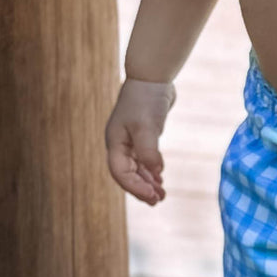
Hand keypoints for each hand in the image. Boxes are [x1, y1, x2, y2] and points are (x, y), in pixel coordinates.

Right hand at [105, 77, 176, 204]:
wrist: (152, 76)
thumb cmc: (146, 100)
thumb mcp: (147, 127)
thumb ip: (149, 151)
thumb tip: (156, 173)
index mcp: (115, 142)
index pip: (121, 173)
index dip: (135, 187)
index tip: (153, 197)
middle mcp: (120, 143)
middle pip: (127, 173)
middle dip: (141, 189)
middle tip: (158, 201)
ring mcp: (130, 139)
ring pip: (136, 168)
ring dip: (148, 182)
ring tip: (162, 195)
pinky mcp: (142, 135)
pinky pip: (144, 159)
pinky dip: (152, 170)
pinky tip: (160, 179)